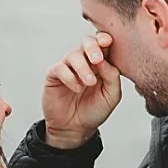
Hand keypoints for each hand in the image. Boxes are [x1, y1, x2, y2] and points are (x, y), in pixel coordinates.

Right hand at [40, 32, 119, 147]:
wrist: (75, 129)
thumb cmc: (95, 110)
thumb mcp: (111, 96)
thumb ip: (112, 77)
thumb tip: (105, 61)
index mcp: (101, 63)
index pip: (103, 43)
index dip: (105, 39)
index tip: (108, 42)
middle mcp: (85, 61)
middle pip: (87, 41)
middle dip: (93, 47)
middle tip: (97, 60)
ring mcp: (69, 67)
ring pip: (73, 54)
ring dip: (83, 67)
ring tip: (89, 83)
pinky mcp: (54, 75)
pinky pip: (60, 68)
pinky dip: (70, 77)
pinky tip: (77, 88)